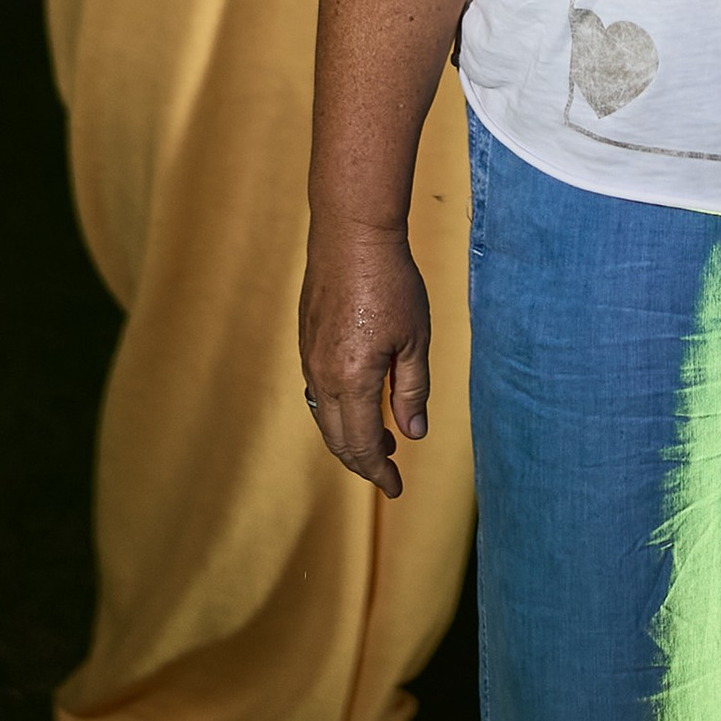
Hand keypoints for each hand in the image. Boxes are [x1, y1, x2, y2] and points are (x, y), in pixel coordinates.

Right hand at [298, 220, 430, 500]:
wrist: (350, 232)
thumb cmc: (391, 282)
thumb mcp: (414, 340)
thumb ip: (411, 391)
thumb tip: (412, 434)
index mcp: (351, 380)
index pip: (361, 445)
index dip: (379, 472)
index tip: (396, 488)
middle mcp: (321, 375)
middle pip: (336, 437)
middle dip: (362, 461)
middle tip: (389, 473)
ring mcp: (309, 357)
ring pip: (323, 415)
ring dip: (348, 435)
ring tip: (380, 440)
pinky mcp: (306, 339)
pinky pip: (317, 390)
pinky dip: (337, 410)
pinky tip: (358, 402)